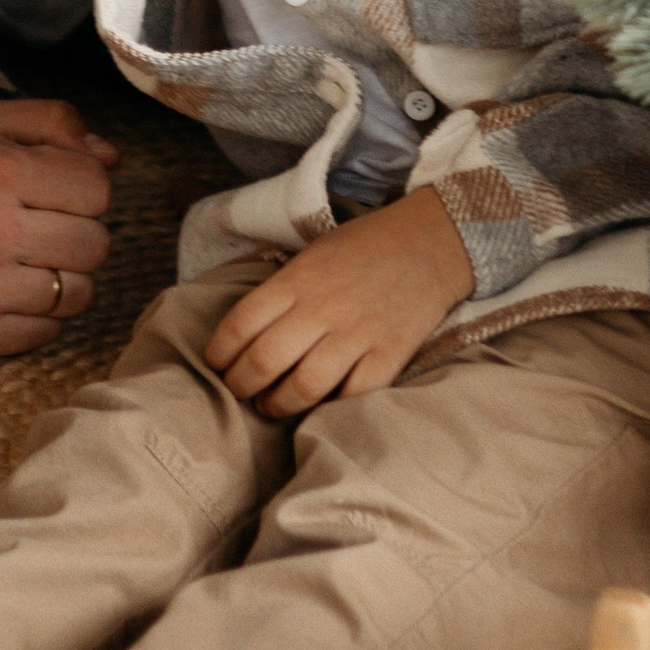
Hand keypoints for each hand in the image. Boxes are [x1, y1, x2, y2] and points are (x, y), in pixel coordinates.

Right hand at [0, 96, 114, 354]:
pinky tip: (10, 289)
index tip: (52, 190)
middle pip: (96, 245)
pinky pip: (48, 332)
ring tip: (28, 260)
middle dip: (77, 233)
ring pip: (80, 293)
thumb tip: (112, 157)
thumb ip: (53, 122)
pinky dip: (39, 314)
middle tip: (41, 227)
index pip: (97, 190)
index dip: (82, 187)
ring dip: (64, 277)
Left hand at [204, 188, 475, 416]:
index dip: (219, 355)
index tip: (217, 367)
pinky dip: (331, 408)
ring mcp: (358, 333)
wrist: (432, 241)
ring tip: (272, 406)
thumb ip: (281, 290)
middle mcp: (322, 307)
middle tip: (239, 392)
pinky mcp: (389, 354)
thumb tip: (245, 334)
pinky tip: (320, 406)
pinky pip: (353, 395)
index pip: (240, 325)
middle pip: (263, 361)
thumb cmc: (364, 248)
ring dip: (278, 405)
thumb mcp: (312, 254)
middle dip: (240, 386)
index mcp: (297, 279)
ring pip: (304, 386)